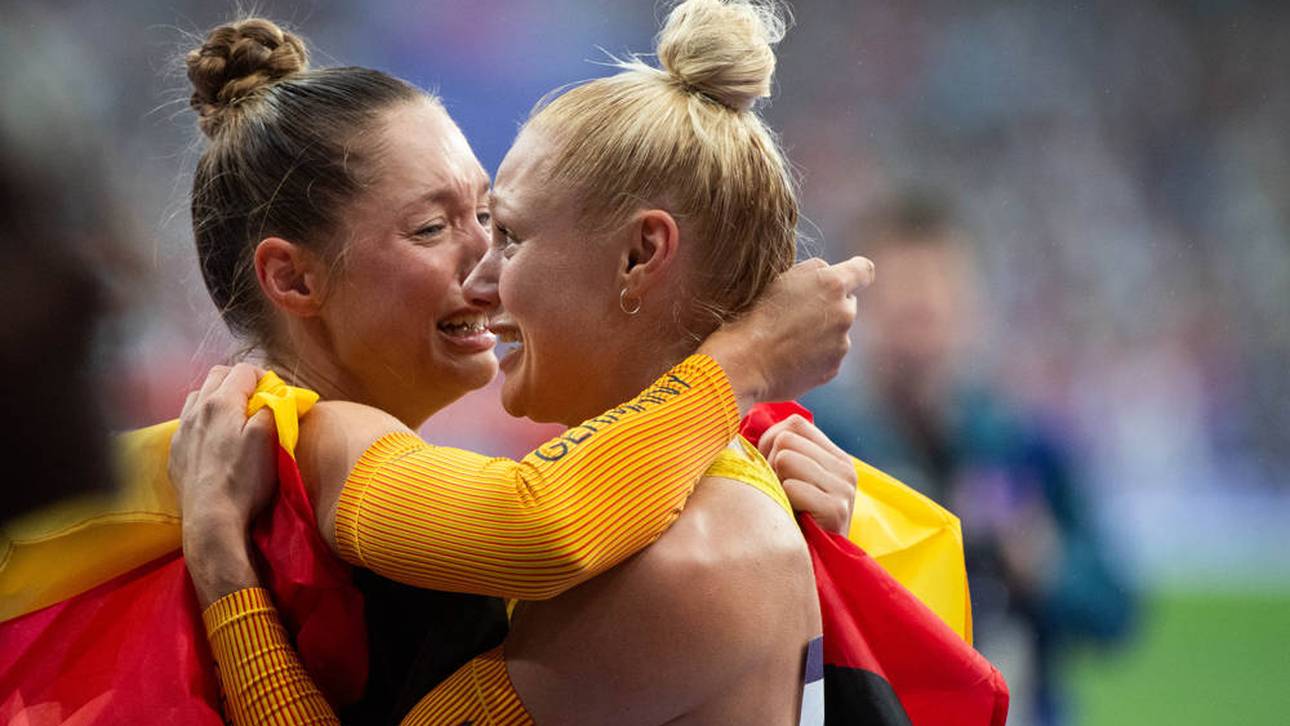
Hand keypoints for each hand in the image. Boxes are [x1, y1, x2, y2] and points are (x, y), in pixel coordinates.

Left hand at [169, 363, 275, 604]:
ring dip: (217, 398)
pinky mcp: (175, 452)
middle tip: (257, 400)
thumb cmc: (245, 481)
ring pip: (198, 397)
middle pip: (217, 376)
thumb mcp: (268, 440)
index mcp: (221, 403)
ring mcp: (182, 431)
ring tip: (234, 417)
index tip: (276, 394)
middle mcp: (196, 410)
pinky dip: (203, 420)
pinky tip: (214, 440)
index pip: (244, 370)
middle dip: (239, 381)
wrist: (211, 520)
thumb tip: (273, 396)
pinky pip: (187, 422)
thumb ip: (271, 410)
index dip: (264, 377)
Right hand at [699, 256, 874, 412]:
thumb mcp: (781, 277)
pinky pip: (828, 357)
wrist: (745, 361)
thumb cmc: (755, 315)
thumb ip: (814, 271)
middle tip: (798, 314)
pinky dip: (814, 356)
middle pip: (847, 304)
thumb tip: (827, 274)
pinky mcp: (832, 368)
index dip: (857, 274)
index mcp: (833, 284)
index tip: (850, 279)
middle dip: (829, 307)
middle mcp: (844, 313)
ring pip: (837, 332)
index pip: (863, 270)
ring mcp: (841, 344)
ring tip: (787, 339)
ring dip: (821, 333)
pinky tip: (789, 356)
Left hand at [758, 414, 856, 534]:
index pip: (794, 424)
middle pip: (786, 439)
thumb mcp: (795, 481)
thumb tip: (750, 429)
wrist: (814, 569)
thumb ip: (783, 452)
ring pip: (785, 458)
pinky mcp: (836, 508)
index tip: (774, 472)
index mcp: (837, 457)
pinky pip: (791, 486)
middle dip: (770, 464)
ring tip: (786, 504)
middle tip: (779, 494)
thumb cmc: (794, 520)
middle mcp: (845, 468)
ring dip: (775, 483)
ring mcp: (844, 488)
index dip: (772, 442)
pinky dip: (783, 502)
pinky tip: (793, 517)